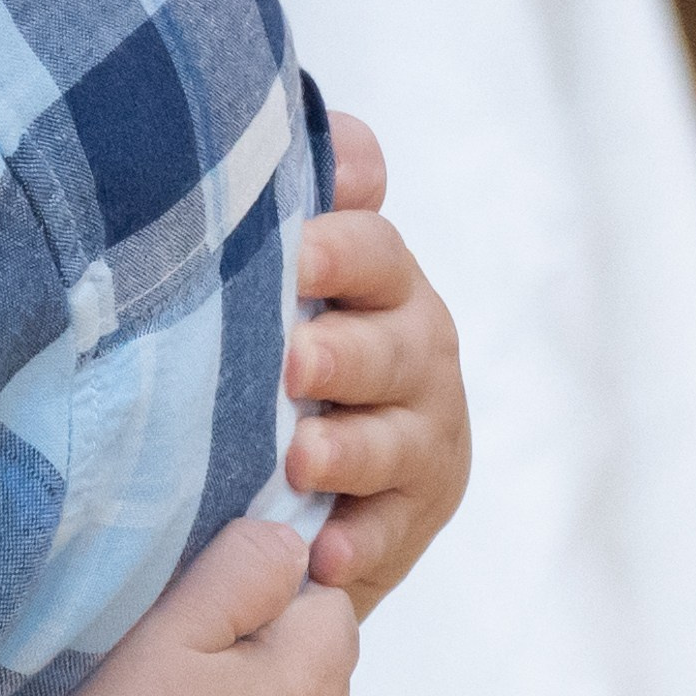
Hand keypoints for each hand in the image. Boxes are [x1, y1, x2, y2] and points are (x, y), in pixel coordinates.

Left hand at [286, 109, 468, 618]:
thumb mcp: (281, 275)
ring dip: (349, 451)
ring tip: (299, 459)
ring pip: (397, 442)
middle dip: (346, 354)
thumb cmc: (276, 345)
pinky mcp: (409, 517)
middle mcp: (415, 352)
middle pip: (394, 346)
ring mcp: (419, 437)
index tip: (291, 253)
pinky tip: (322, 554)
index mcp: (381, 282)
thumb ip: (294, 205)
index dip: (338, 250)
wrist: (301, 469)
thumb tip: (342, 140)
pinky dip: (357, 544)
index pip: (374, 251)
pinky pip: (389, 534)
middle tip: (294, 361)